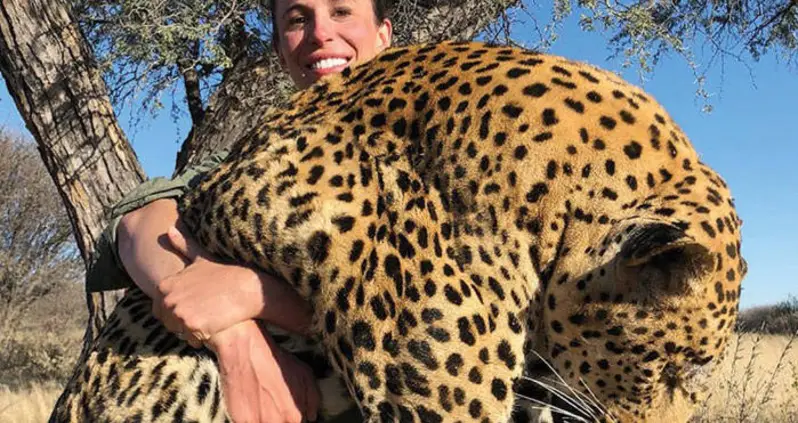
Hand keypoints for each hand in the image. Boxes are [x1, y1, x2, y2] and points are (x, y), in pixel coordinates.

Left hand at [155, 224, 312, 347]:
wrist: (248, 288)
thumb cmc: (227, 273)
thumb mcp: (202, 258)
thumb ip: (183, 246)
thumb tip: (167, 229)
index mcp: (165, 285)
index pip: (160, 310)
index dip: (179, 310)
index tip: (196, 305)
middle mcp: (168, 299)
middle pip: (169, 323)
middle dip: (185, 322)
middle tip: (206, 312)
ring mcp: (179, 313)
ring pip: (180, 333)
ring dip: (193, 331)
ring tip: (211, 317)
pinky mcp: (192, 326)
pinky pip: (192, 340)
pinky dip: (203, 337)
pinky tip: (216, 325)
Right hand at [209, 320, 320, 422]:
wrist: (245, 351)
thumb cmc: (275, 360)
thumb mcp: (305, 374)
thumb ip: (312, 399)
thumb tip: (312, 416)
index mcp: (295, 416)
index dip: (294, 418)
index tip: (289, 411)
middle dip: (281, 419)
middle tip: (275, 404)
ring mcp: (258, 422)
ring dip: (266, 418)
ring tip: (264, 403)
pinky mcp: (240, 421)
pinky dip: (253, 418)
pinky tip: (253, 404)